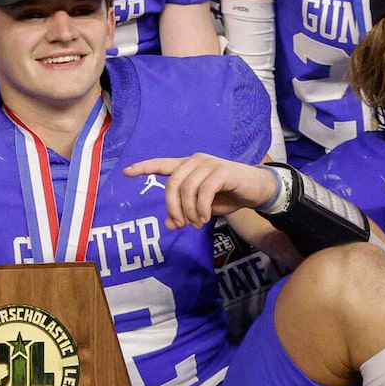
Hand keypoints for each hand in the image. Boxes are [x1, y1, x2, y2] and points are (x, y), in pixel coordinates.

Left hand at [125, 154, 279, 230]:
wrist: (257, 190)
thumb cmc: (228, 196)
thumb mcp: (203, 208)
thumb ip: (185, 213)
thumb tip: (169, 224)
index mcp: (188, 167)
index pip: (162, 164)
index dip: (144, 167)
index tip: (127, 172)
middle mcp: (195, 161)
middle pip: (172, 184)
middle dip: (173, 208)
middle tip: (181, 224)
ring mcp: (209, 164)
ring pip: (187, 189)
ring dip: (189, 211)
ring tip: (198, 223)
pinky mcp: (222, 171)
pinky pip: (204, 191)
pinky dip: (202, 207)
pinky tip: (206, 217)